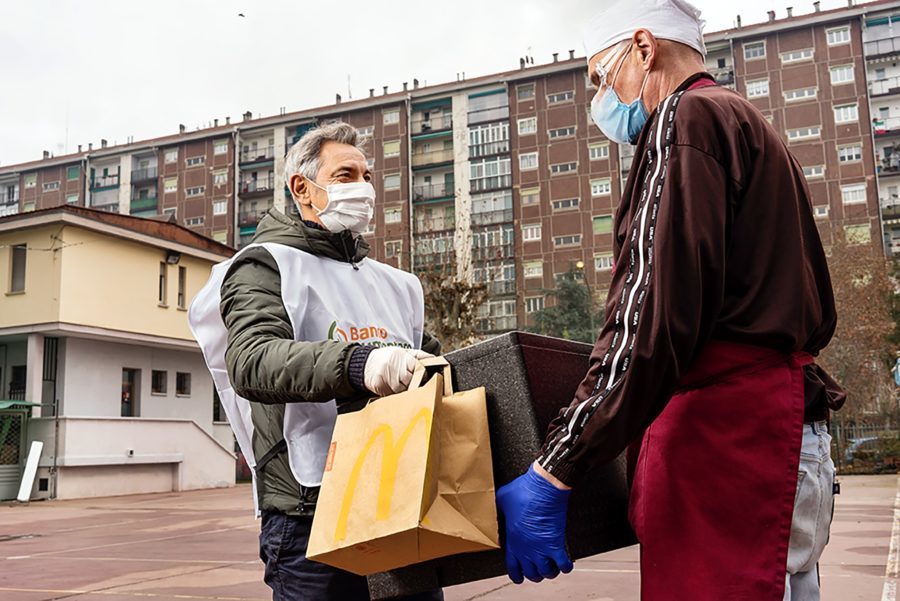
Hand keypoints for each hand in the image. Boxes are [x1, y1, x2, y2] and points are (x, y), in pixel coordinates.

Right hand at [363, 348, 433, 395]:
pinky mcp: (379, 386)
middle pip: (411, 380)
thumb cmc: (388, 358)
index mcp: (401, 357)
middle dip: (415, 384)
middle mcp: (393, 366)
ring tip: (403, 386)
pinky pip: (393, 394)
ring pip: (402, 390)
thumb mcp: (403, 352)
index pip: (417, 367)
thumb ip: (419, 355)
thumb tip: (434, 359)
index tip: (425, 378)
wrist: (366, 363)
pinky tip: (395, 390)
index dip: (422, 374)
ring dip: (405, 390)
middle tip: (416, 385)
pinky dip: (396, 395)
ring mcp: (385, 376)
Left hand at [496, 464, 572, 583]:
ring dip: (550, 571)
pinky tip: (564, 562)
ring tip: (551, 566)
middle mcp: (527, 548)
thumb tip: (492, 505)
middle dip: (535, 574)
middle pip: (532, 574)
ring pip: (547, 573)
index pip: (513, 567)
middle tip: (538, 569)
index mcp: (513, 541)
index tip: (519, 576)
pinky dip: (565, 566)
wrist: (544, 486)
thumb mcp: (502, 499)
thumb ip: (497, 507)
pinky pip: (563, 564)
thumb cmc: (524, 491)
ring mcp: (542, 547)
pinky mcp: (557, 543)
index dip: (516, 575)